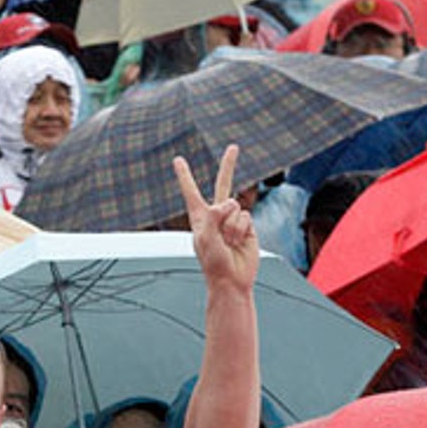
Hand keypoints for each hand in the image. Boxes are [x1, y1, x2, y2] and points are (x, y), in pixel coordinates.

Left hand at [174, 144, 258, 296]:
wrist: (232, 280)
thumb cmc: (213, 261)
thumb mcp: (205, 237)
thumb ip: (214, 215)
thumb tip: (231, 204)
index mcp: (199, 217)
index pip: (191, 192)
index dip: (185, 175)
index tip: (178, 159)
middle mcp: (216, 216)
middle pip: (223, 184)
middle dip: (229, 166)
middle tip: (234, 147)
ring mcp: (233, 220)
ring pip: (235, 207)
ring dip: (231, 226)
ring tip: (228, 242)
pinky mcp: (248, 227)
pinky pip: (246, 217)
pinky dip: (241, 229)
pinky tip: (239, 242)